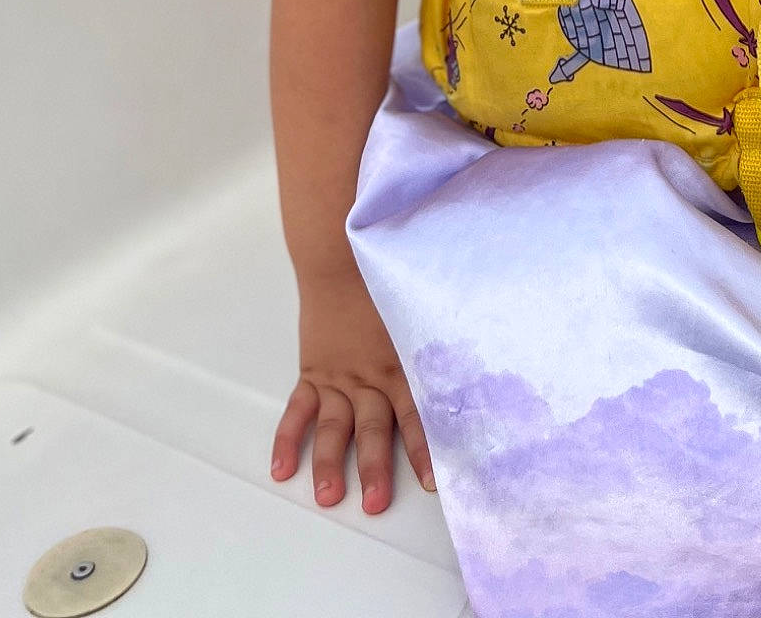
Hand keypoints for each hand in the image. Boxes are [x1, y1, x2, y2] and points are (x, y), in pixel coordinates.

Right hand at [270, 268, 435, 512]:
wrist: (343, 258)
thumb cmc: (388, 284)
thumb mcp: (421, 317)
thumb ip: (439, 350)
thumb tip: (476, 372)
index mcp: (400, 365)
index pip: (416, 416)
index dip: (423, 450)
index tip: (432, 483)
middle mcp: (369, 377)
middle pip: (372, 428)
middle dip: (374, 468)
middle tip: (376, 502)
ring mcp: (338, 377)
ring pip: (334, 426)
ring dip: (329, 462)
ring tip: (329, 495)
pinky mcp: (313, 372)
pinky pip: (298, 410)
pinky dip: (288, 439)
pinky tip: (283, 468)